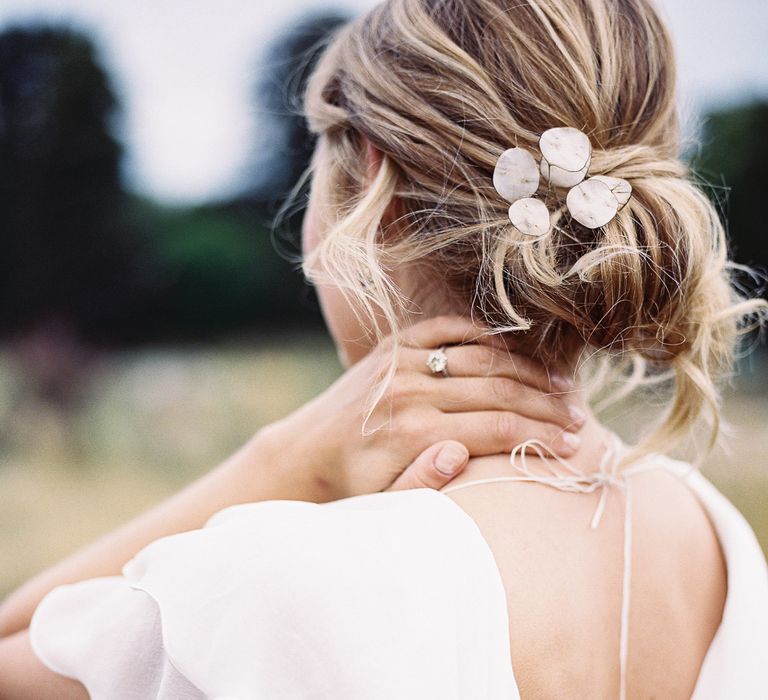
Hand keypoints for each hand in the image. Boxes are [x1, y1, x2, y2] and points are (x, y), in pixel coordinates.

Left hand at [258, 315, 583, 500]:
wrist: (307, 451)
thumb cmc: (355, 484)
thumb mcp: (385, 502)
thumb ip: (422, 483)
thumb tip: (458, 452)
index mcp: (412, 433)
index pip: (497, 428)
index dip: (541, 436)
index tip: (572, 445)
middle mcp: (408, 390)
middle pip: (498, 390)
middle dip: (546, 405)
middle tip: (578, 417)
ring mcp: (400, 360)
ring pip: (482, 356)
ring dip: (528, 371)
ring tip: (561, 386)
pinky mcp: (394, 342)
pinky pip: (450, 328)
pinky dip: (488, 335)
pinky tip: (517, 351)